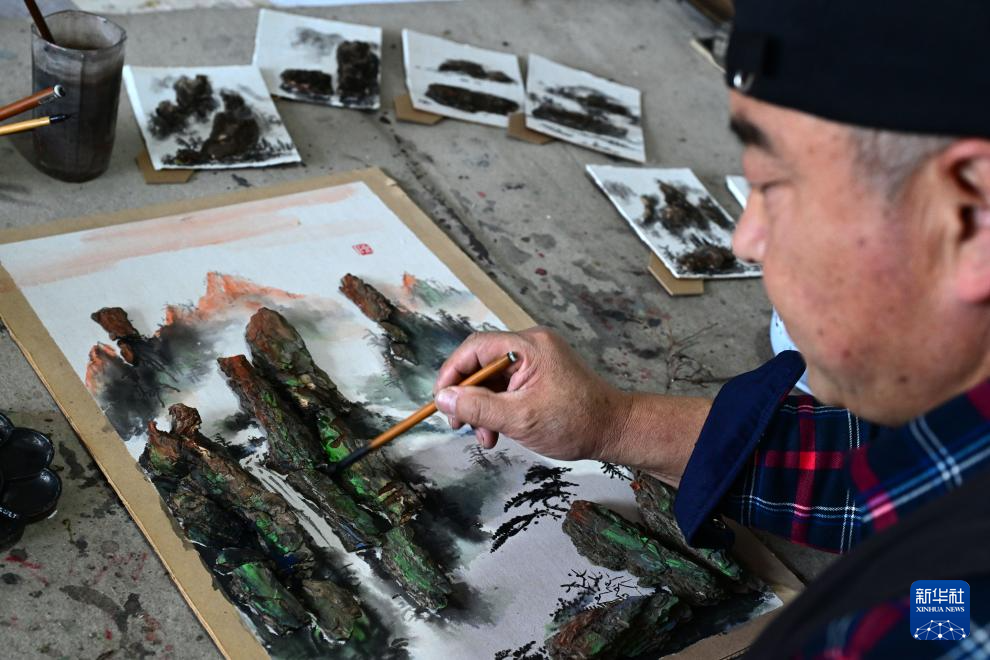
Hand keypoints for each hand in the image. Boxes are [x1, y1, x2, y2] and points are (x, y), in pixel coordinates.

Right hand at [433, 327, 630, 460]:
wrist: (615, 431)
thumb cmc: (575, 423)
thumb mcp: (519, 418)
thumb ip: (478, 407)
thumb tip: (443, 399)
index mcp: (529, 346)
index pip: (475, 349)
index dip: (452, 374)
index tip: (440, 400)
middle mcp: (532, 345)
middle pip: (482, 364)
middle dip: (468, 397)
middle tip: (459, 424)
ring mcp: (537, 360)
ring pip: (493, 379)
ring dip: (483, 408)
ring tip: (486, 438)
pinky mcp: (541, 375)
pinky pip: (508, 386)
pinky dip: (498, 408)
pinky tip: (498, 432)